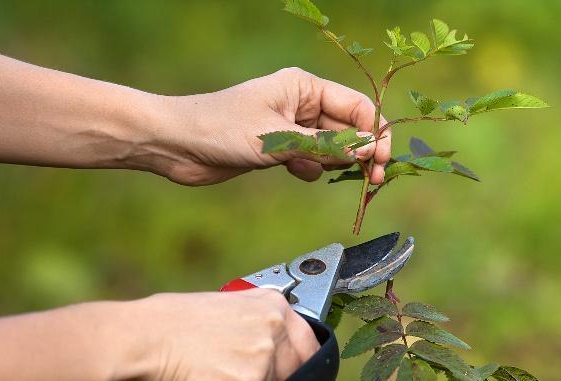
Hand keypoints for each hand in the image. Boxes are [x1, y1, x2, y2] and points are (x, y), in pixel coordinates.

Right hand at [129, 289, 318, 380]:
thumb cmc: (174, 320)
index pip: (309, 343)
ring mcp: (262, 358)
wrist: (147, 337)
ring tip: (222, 369)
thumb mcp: (226, 305)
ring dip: (256, 379)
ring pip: (276, 380)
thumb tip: (276, 335)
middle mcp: (273, 329)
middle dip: (278, 372)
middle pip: (295, 366)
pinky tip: (214, 376)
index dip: (302, 358)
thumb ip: (258, 318)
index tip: (297, 366)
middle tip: (246, 368)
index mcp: (271, 305)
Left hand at [154, 67, 390, 184]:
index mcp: (304, 87)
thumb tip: (370, 150)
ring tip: (333, 174)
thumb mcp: (279, 138)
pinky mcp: (277, 147)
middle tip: (375, 180)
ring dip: (336, 162)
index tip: (384, 161)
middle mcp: (301, 104)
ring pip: (329, 146)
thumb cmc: (223, 129)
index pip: (356, 107)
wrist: (176, 144)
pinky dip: (311, 168)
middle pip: (347, 128)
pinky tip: (299, 172)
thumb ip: (326, 146)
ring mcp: (289, 126)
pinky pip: (309, 158)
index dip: (375, 132)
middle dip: (360, 152)